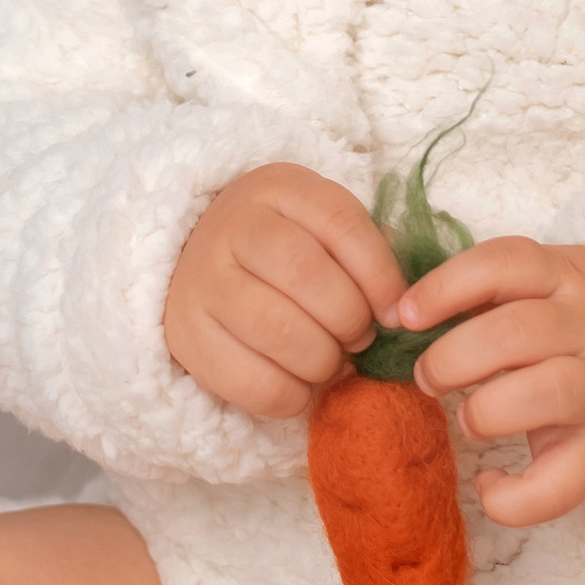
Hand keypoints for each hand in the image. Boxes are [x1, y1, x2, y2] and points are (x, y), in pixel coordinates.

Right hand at [165, 165, 406, 420]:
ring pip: (279, 331)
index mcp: (278, 188)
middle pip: (306, 275)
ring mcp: (202, 280)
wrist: (202, 262)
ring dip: (322, 361)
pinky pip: (252, 383)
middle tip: (356, 338)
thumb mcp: (324, 230)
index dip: (380, 275)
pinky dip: (292, 396)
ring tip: (329, 361)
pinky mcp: (186, 335)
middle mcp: (232, 226)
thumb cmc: (286, 250)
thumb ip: (366, 257)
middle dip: (349, 320)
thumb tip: (399, 308)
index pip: (340, 222)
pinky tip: (299, 385)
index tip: (394, 313)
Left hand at [394, 240, 584, 529]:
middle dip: (455, 357)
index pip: (506, 264)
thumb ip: (492, 287)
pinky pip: (563, 483)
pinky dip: (516, 497)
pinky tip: (490, 487)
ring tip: (466, 422)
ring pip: (551, 390)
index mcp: (567, 278)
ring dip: (488, 410)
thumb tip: (402, 312)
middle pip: (520, 330)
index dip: (448, 286)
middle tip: (427, 378)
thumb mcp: (549, 285)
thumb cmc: (577, 328)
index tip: (405, 315)